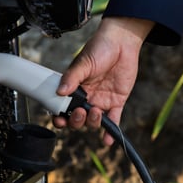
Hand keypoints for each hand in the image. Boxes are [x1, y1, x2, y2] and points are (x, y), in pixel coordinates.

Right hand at [53, 16, 153, 144]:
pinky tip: (108, 140)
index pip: (63, 108)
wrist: (122, 42)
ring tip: (96, 111)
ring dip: (92, 123)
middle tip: (79, 112)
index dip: (60, 117)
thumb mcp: (83, 62)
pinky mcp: (117, 101)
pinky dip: (111, 132)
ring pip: (94, 122)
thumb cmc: (100, 48)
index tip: (60, 120)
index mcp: (75, 88)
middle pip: (78, 119)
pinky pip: (113, 120)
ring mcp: (102, 100)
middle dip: (76, 121)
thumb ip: (72, 78)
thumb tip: (60, 92)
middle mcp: (87, 97)